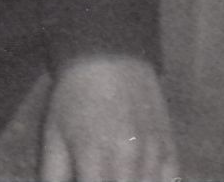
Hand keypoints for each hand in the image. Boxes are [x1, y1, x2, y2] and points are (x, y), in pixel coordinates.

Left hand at [41, 54, 176, 181]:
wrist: (109, 55)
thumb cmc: (74, 95)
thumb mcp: (53, 135)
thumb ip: (52, 174)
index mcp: (94, 159)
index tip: (85, 181)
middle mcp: (128, 161)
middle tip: (98, 176)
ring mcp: (154, 156)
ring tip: (116, 175)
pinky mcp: (171, 148)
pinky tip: (142, 177)